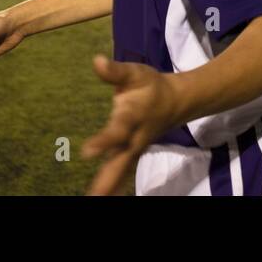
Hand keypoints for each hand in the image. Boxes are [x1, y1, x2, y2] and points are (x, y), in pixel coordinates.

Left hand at [82, 55, 180, 195]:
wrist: (175, 102)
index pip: (117, 130)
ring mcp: (135, 148)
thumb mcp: (135, 73)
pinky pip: (122, 174)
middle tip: (93, 197)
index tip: (86, 152)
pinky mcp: (133, 154)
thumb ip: (115, 71)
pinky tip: (102, 196)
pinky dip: (114, 186)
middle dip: (106, 179)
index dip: (104, 141)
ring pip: (121, 171)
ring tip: (94, 200)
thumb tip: (96, 61)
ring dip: (108, 187)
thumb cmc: (150, 86)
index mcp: (132, 116)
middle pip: (120, 160)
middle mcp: (134, 136)